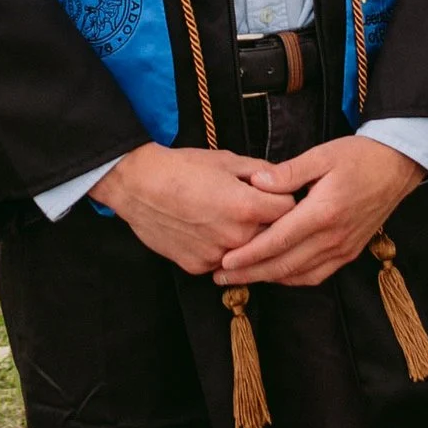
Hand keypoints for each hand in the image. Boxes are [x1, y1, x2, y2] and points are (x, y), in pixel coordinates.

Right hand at [95, 143, 295, 274]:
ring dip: (244, 240)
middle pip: (272, 235)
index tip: (272, 194)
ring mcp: (217, 256)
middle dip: (267, 221)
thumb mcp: (227, 160)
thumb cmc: (182, 168)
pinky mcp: (198, 267)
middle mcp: (236, 237)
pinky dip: (219, 249)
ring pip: (247, 252)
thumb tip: (285, 179)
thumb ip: (263, 171)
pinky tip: (204, 231)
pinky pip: (222, 261)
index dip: (283, 198)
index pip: (290, 209)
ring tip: (223, 218)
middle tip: (248, 206)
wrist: (137, 185)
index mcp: (248, 207)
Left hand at [215, 136, 424, 289]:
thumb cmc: (358, 157)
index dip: (250, 255)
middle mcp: (333, 237)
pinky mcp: (349, 252)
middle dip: (250, 274)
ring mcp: (343, 248)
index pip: (278, 241)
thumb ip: (287, 173)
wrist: (397, 167)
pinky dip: (293, 279)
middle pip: (284, 265)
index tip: (225, 262)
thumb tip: (255, 182)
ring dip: (268, 279)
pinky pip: (317, 274)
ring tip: (241, 279)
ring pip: (299, 274)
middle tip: (221, 277)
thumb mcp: (321, 155)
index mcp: (323, 212)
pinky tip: (275, 275)